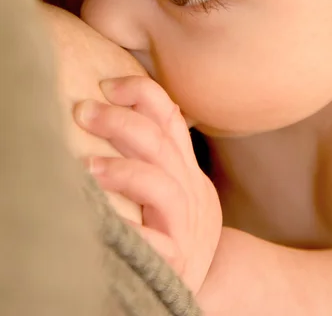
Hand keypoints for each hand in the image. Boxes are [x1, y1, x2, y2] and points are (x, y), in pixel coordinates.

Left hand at [75, 75, 221, 293]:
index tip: (107, 85)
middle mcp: (190, 190)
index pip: (171, 118)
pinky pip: (155, 241)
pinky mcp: (176, 261)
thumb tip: (132, 107)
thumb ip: (161, 155)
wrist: (213, 280)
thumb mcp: (181, 187)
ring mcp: (185, 225)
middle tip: (84, 112)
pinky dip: (130, 229)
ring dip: (123, 171)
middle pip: (160, 145)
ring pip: (161, 187)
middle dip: (121, 122)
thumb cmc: (179, 228)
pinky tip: (102, 222)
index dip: (142, 94)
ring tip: (88, 166)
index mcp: (187, 169)